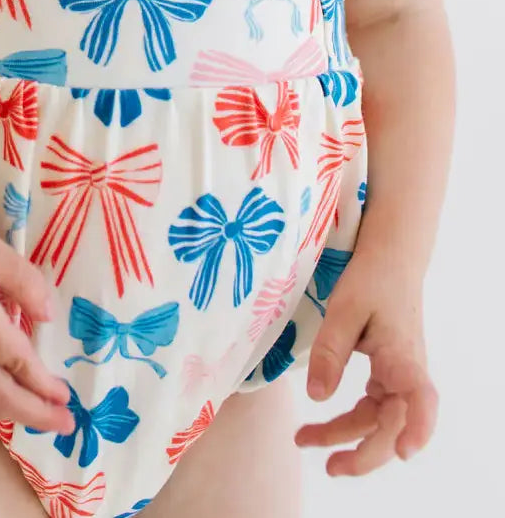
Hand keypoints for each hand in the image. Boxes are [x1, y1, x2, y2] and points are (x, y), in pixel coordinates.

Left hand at [294, 250, 437, 476]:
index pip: (421, 400)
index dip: (417, 429)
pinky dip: (350, 420)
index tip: (405, 453)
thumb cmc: (370, 279)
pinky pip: (373, 408)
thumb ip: (330, 353)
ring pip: (378, 421)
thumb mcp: (343, 311)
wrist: (390, 259)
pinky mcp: (388, 374)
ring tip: (305, 440)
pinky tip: (327, 428)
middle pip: (392, 426)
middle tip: (328, 467)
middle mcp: (407, 375)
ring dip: (346, 436)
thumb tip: (317, 399)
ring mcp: (399, 378)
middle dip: (362, 453)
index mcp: (403, 359)